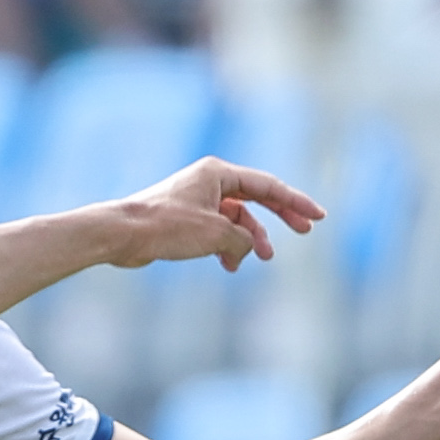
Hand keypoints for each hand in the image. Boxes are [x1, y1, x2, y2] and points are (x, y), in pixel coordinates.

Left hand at [96, 157, 326, 274]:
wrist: (121, 235)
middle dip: (280, 216)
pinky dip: (227, 247)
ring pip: (236, 219)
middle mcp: (209, 181)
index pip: (268, 185)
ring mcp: (196, 200)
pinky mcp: (185, 219)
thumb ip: (243, 240)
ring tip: (261, 258)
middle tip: (304, 231)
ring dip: (249, 239)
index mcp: (218, 173)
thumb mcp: (215, 234)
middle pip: (256, 198)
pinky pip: (217, 231)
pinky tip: (229, 266)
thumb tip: (248, 249)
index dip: (295, 202)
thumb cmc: (165, 227)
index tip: (317, 217)